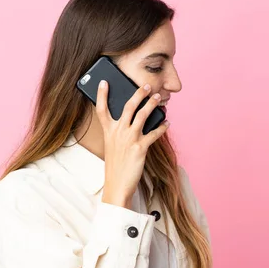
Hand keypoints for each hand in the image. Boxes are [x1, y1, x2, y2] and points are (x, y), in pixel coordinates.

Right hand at [95, 80, 169, 207]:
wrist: (117, 185)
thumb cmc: (115, 166)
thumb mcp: (112, 146)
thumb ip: (118, 133)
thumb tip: (132, 121)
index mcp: (109, 132)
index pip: (102, 109)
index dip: (101, 94)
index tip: (104, 82)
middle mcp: (118, 132)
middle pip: (128, 107)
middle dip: (138, 94)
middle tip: (147, 86)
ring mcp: (129, 139)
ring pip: (142, 115)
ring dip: (152, 105)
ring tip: (158, 98)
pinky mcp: (140, 147)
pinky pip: (154, 133)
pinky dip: (162, 127)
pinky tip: (167, 122)